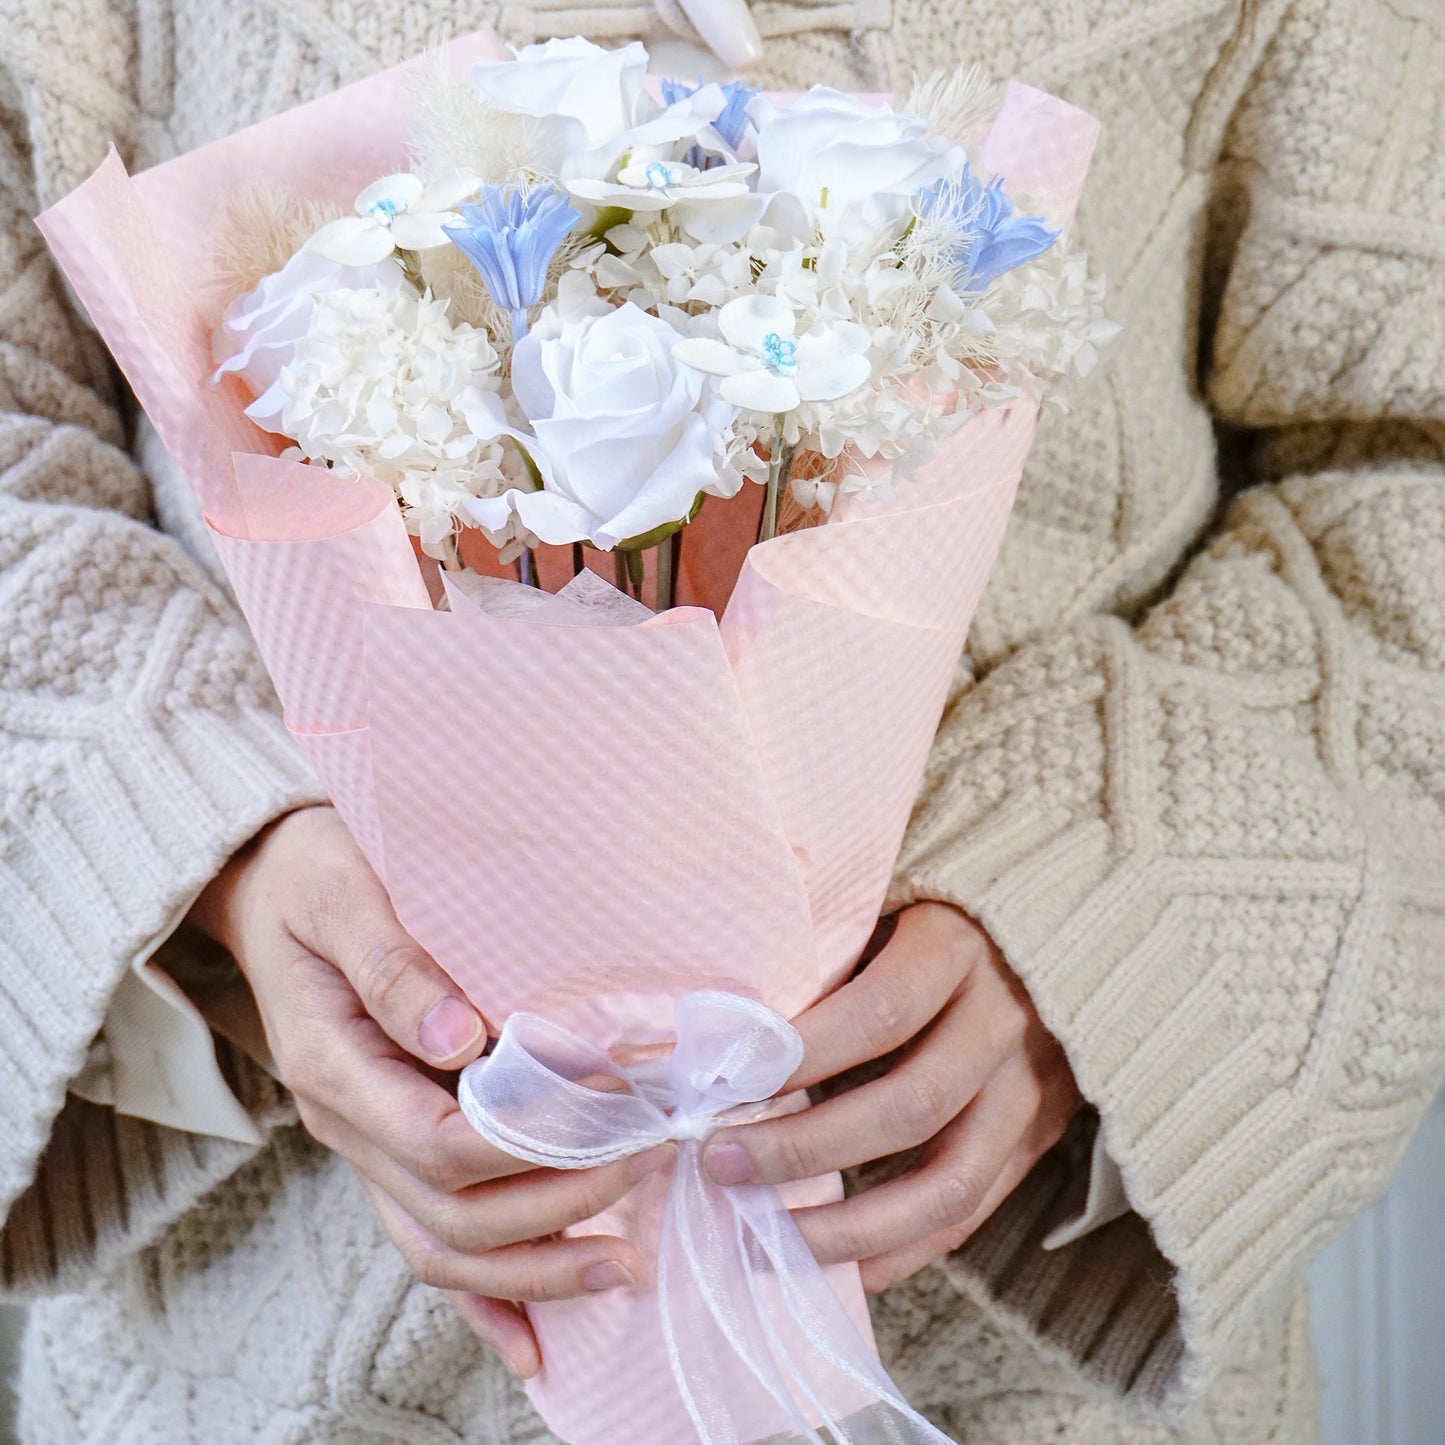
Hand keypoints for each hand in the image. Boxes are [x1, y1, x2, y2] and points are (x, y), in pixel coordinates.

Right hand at [190, 806, 671, 1377]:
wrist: (259, 888)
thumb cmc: (308, 878)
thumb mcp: (340, 897)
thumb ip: (394, 965)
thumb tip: (461, 1038)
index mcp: (334, 1065)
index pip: (438, 1142)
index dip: (533, 1141)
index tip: (613, 1107)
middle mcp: (345, 1123)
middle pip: (449, 1212)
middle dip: (554, 1207)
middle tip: (644, 1166)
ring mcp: (362, 1143)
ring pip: (439, 1246)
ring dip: (531, 1270)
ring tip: (621, 1265)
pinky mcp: (385, 1143)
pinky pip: (426, 1239)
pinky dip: (481, 1299)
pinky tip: (534, 1342)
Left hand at [701, 902, 1079, 1292]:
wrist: (1050, 927)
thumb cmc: (929, 911)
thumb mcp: (883, 905)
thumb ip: (823, 958)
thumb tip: (715, 1032)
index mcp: (959, 947)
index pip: (881, 1012)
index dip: (801, 1055)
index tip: (721, 1083)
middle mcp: (1005, 1020)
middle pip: (909, 1105)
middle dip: (802, 1148)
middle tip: (719, 1162)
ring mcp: (1032, 1088)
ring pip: (947, 1182)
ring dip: (847, 1225)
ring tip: (765, 1238)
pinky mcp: (1039, 1136)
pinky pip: (972, 1215)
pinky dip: (901, 1251)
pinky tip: (837, 1269)